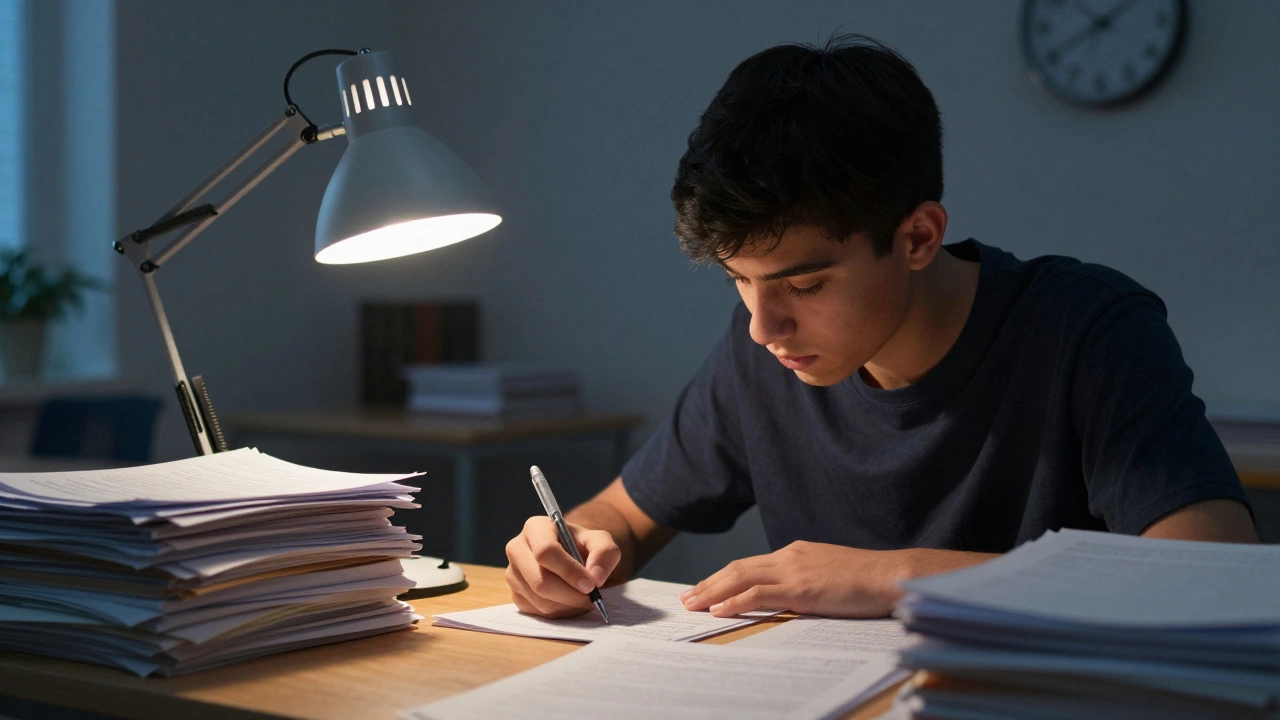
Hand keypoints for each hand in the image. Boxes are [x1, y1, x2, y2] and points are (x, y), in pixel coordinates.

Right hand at [504, 517, 620, 617]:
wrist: (571, 556)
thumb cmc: (583, 546)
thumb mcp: (601, 542)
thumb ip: (604, 553)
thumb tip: (595, 577)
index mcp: (535, 528)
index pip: (545, 552)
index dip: (569, 571)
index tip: (590, 585)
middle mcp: (517, 549)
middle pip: (540, 580)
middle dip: (570, 594)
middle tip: (591, 598)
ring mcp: (512, 573)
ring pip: (539, 600)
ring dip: (567, 605)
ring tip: (583, 599)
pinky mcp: (515, 594)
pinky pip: (537, 612)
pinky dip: (559, 612)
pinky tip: (570, 602)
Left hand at [679, 542, 996, 617]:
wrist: (892, 575)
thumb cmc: (868, 580)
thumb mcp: (830, 575)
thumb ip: (807, 581)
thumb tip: (789, 598)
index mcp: (797, 552)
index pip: (750, 564)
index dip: (724, 577)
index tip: (705, 588)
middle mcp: (790, 555)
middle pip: (738, 568)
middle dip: (709, 583)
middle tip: (687, 597)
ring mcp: (795, 570)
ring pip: (741, 578)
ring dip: (712, 592)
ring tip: (692, 604)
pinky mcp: (802, 588)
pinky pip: (759, 594)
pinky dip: (735, 601)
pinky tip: (719, 610)